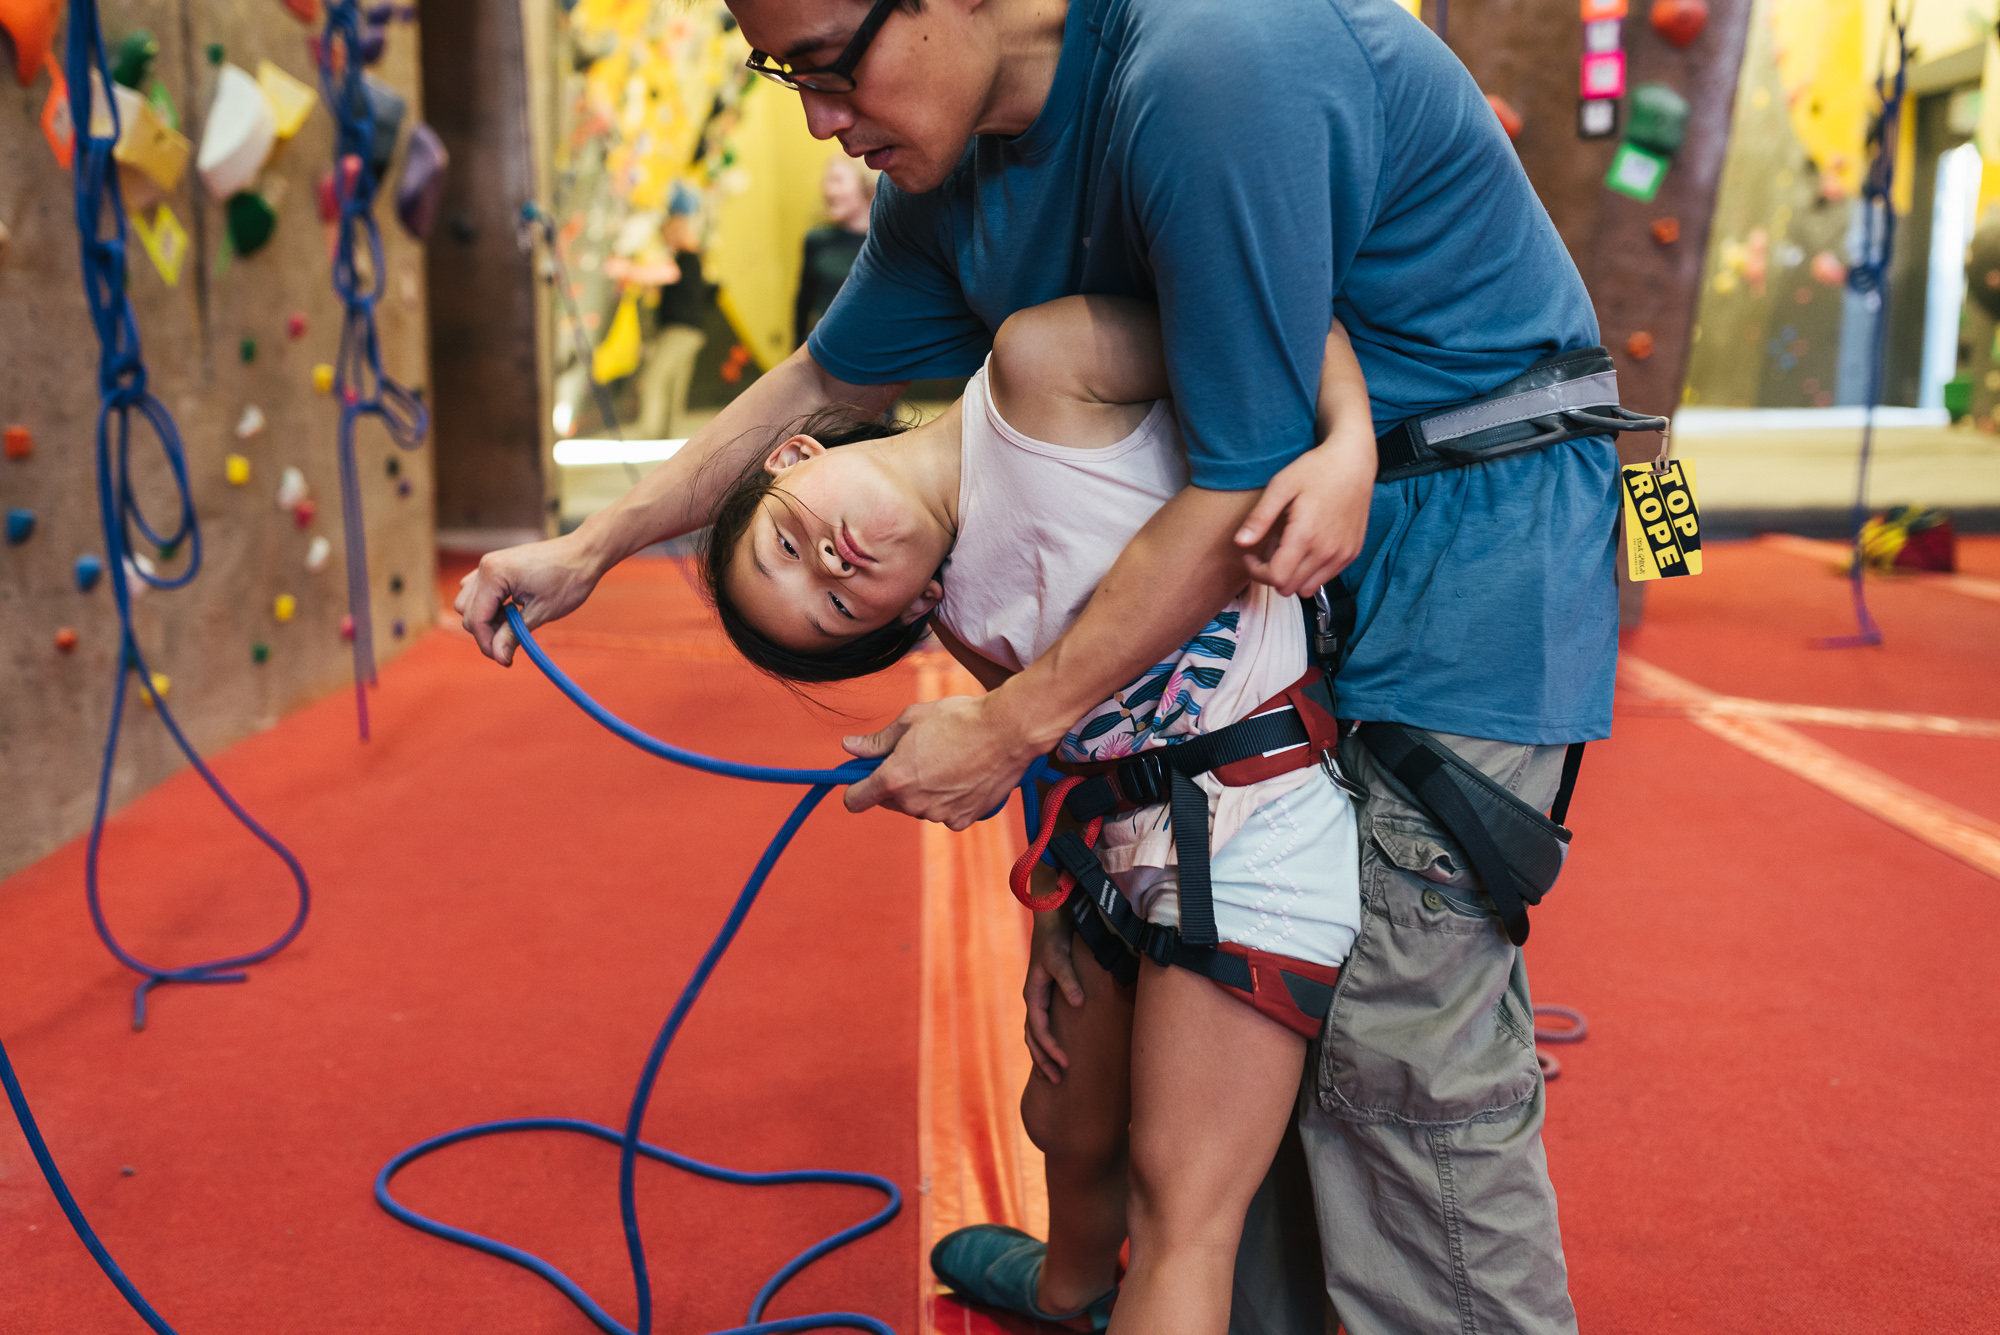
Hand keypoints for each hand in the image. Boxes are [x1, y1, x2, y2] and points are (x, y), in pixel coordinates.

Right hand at [454, 532, 605, 664]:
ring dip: (487, 619)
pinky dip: (490, 606)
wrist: (584, 554)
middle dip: (486, 632)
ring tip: (514, 624)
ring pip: (469, 602)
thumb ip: (513, 635)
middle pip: (466, 612)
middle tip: (512, 643)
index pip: (476, 619)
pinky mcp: (496, 567)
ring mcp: (488, 565)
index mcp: (493, 575)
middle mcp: (484, 567)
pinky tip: (511, 611)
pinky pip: (479, 591)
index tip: (506, 660)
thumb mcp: (540, 613)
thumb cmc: (568, 580)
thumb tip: (499, 658)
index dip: (488, 644)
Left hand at [840, 694, 1040, 829]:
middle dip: (896, 783)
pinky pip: (945, 813)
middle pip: (890, 802)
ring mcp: (939, 814)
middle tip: (918, 756)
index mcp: (894, 778)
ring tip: (947, 761)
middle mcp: (914, 803)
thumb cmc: (959, 718)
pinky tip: (963, 776)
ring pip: (919, 807)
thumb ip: (877, 741)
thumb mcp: (911, 720)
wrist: (1008, 731)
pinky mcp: (963, 820)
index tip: (863, 780)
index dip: (856, 789)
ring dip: (924, 791)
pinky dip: (949, 800)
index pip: (856, 799)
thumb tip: (849, 746)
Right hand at [1024, 906, 1083, 1082]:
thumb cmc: (1054, 938)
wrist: (1051, 918)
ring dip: (1044, 1055)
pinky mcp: (1047, 995)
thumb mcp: (1060, 958)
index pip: (1039, 1030)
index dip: (1050, 1048)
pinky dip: (1048, 1041)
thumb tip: (1077, 1004)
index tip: (1065, 1063)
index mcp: (1033, 994)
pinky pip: (1043, 1025)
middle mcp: (1034, 999)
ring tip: (1056, 1075)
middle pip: (1033, 1038)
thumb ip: (1068, 980)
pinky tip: (1058, 1050)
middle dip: (1044, 1061)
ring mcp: (1039, 998)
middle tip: (1059, 1081)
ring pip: (1035, 1034)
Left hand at [1233, 429, 1374, 596]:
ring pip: (1307, 588)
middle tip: (1267, 550)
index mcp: (1306, 536)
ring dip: (1291, 576)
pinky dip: (1310, 571)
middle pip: (1289, 588)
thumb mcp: (1281, 486)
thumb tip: (1240, 542)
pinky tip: (1306, 547)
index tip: (1250, 555)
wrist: (1354, 463)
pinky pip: (1325, 578)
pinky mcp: (1352, 553)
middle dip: (1271, 574)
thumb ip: (1260, 517)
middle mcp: (1327, 551)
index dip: (1256, 572)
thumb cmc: (1316, 470)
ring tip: (1287, 549)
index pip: (1275, 578)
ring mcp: (1342, 555)